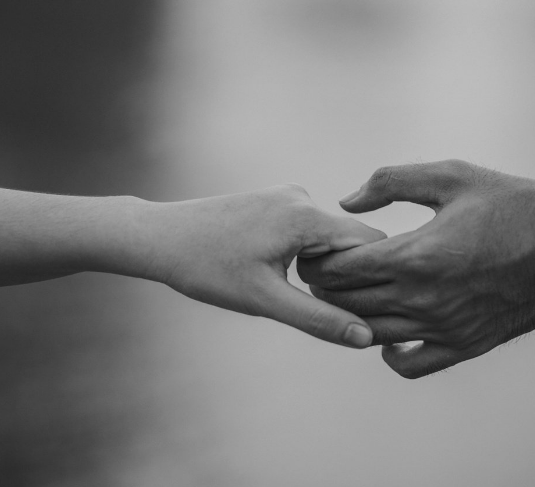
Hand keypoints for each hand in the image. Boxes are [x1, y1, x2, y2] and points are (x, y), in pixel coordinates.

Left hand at [130, 184, 386, 347]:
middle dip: (347, 275)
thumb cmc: (206, 268)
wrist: (158, 237)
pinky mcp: (273, 201)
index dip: (375, 277)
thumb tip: (365, 338)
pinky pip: (308, 230)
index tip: (367, 308)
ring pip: (329, 237)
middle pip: (351, 240)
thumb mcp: (265, 301)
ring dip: (324, 267)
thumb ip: (319, 319)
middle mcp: (302, 197)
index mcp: (306, 215)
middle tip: (324, 309)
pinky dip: (305, 254)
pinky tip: (275, 274)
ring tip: (289, 290)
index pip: (371, 243)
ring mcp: (287, 196)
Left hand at [297, 160, 534, 375]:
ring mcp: (445, 328)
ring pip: (370, 334)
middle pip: (347, 304)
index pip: (340, 270)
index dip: (318, 260)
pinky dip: (389, 354)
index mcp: (416, 256)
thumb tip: (347, 202)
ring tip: (347, 296)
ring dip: (349, 317)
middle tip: (322, 272)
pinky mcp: (465, 345)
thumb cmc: (511, 201)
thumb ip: (391, 182)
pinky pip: (410, 365)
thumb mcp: (451, 176)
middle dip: (325, 287)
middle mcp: (425, 299)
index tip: (315, 250)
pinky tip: (389, 332)